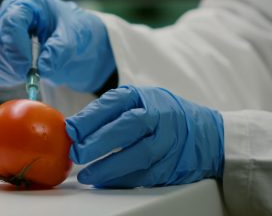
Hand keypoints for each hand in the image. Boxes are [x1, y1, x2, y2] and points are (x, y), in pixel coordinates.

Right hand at [0, 0, 113, 92]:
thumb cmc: (71, 29)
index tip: (27, 68)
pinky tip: (21, 74)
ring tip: (30, 74)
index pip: (12, 22)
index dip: (17, 48)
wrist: (69, 36)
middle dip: (14, 64)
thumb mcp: (74, 36)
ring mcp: (0, 29)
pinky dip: (5, 76)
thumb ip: (60, 50)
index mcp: (28, 1)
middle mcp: (9, 12)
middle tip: (31, 76)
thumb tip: (43, 68)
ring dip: (10, 72)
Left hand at [66, 85, 223, 186]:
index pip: (113, 104)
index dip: (90, 118)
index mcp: (143, 97)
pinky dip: (124, 180)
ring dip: (109, 167)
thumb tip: (72, 128)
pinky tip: (106, 182)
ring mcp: (169, 141)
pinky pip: (147, 175)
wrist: (208, 134)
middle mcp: (158, 117)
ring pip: (138, 155)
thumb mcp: (137, 101)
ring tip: (88, 175)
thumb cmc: (162, 114)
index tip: (71, 130)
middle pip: (127, 128)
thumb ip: (107, 112)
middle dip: (98, 142)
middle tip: (76, 153)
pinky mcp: (173, 164)